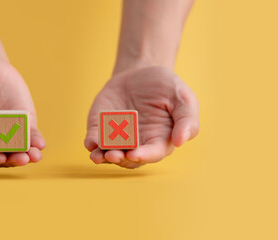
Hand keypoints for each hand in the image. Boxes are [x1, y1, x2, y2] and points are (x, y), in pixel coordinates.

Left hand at [84, 66, 198, 168]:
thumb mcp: (183, 98)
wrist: (141, 71)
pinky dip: (92, 143)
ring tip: (98, 156)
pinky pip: (95, 139)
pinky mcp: (101, 128)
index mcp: (159, 140)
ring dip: (103, 157)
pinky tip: (90, 143)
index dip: (143, 156)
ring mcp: (117, 137)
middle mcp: (137, 143)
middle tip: (114, 155)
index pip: (152, 153)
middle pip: (128, 159)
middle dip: (120, 159)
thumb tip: (181, 141)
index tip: (135, 154)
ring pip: (109, 154)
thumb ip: (187, 119)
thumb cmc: (166, 87)